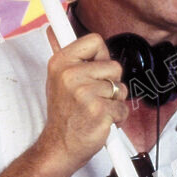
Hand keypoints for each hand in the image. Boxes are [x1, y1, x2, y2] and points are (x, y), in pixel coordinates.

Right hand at [36, 26, 127, 176]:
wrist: (60, 147)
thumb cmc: (63, 114)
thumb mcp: (57, 79)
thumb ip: (63, 54)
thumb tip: (54, 30)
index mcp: (61, 63)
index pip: (95, 41)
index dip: (101, 55)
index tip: (95, 65)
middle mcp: (71, 75)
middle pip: (114, 65)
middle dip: (110, 83)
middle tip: (94, 96)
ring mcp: (85, 93)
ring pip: (121, 88)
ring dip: (114, 101)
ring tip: (96, 109)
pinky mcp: (99, 110)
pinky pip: (123, 108)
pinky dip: (117, 118)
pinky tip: (100, 121)